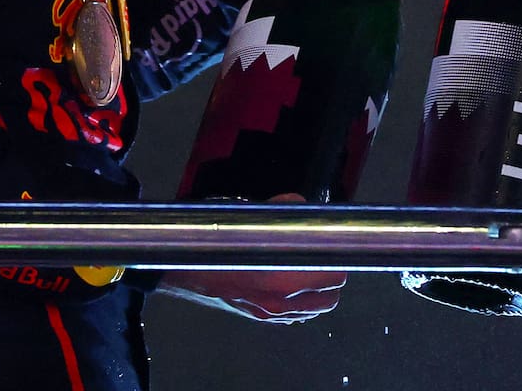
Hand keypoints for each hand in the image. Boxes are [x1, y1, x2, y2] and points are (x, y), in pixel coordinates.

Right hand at [158, 194, 344, 322]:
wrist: (185, 269)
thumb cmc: (213, 244)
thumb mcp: (247, 216)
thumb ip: (281, 209)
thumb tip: (299, 203)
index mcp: (280, 276)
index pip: (332, 274)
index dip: (337, 255)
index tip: (335, 242)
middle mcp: (280, 301)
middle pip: (331, 296)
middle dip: (332, 273)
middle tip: (323, 252)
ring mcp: (272, 313)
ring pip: (317, 308)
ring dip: (321, 290)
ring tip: (312, 268)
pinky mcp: (263, 318)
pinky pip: (297, 314)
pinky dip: (303, 301)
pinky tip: (292, 282)